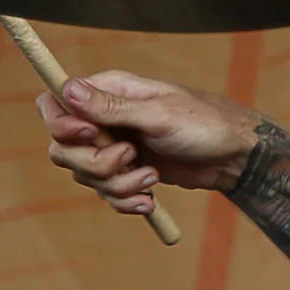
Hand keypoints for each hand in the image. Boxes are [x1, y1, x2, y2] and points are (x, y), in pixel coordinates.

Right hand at [41, 70, 263, 215]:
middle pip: (63, 149)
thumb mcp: (159, 114)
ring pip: (85, 176)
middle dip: (93, 163)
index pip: (54, 105)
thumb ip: (111, 107)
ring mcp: (114, 147)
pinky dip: (125, 200)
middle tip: (131, 157)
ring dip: (117, 185)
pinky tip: (150, 200)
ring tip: (152, 179)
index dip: (61, 125)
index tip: (90, 135)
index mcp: (109, 91)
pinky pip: (106, 194)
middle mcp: (105, 119)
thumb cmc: (204, 124)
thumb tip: (67, 88)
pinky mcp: (127, 171)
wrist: (235, 157)